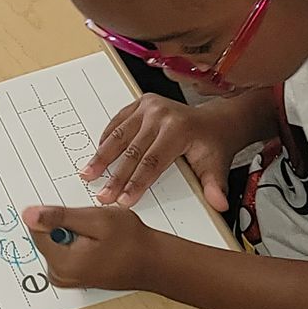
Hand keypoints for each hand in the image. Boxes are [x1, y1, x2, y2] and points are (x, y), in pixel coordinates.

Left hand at [22, 203, 159, 291]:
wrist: (154, 263)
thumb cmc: (132, 242)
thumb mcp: (95, 220)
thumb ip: (59, 217)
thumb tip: (29, 215)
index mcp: (61, 264)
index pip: (37, 229)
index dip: (59, 217)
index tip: (79, 218)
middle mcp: (59, 276)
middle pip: (46, 237)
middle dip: (67, 226)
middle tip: (94, 229)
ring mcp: (66, 278)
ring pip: (57, 242)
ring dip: (74, 234)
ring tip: (99, 238)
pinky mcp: (73, 277)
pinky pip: (66, 251)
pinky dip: (79, 244)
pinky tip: (99, 245)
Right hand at [82, 93, 246, 211]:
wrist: (213, 121)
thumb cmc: (212, 145)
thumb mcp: (217, 166)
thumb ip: (214, 186)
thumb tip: (219, 204)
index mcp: (179, 128)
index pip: (153, 161)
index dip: (136, 182)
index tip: (123, 200)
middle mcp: (161, 114)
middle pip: (132, 151)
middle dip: (116, 177)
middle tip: (103, 195)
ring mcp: (148, 106)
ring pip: (119, 135)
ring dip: (102, 157)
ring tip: (88, 174)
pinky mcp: (139, 104)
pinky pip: (117, 122)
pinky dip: (106, 139)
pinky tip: (98, 155)